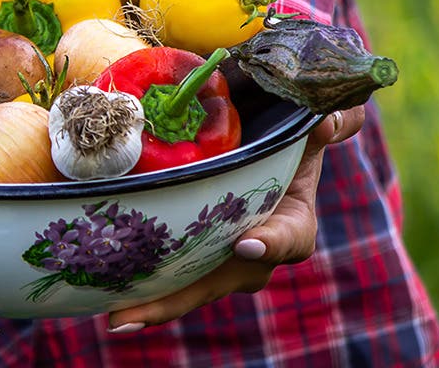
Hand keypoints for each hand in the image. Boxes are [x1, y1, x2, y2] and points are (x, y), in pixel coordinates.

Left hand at [106, 106, 364, 332]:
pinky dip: (142, 288)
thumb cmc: (288, 135)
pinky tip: (105, 297)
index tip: (247, 244)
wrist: (262, 144)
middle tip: (138, 314)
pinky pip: (169, 276)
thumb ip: (331, 122)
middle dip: (182, 298)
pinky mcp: (190, 253)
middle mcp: (255, 250)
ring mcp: (220, 257)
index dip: (271, 243)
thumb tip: (333, 119)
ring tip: (117, 318)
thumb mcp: (311, 124)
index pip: (289, 237)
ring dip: (154, 304)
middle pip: (223, 279)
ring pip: (190, 287)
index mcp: (292, 221)